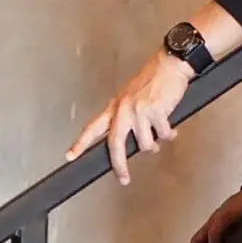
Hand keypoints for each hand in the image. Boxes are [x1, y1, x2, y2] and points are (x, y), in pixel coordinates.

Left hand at [66, 50, 190, 184]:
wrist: (170, 64)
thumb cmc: (153, 78)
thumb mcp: (131, 95)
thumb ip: (126, 116)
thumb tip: (131, 139)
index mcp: (115, 105)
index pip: (93, 128)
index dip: (80, 143)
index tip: (70, 156)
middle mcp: (124, 109)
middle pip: (115, 144)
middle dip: (119, 165)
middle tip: (123, 178)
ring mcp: (139, 111)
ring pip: (145, 144)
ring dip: (154, 145)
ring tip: (160, 138)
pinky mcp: (156, 112)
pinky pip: (163, 135)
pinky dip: (169, 135)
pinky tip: (170, 130)